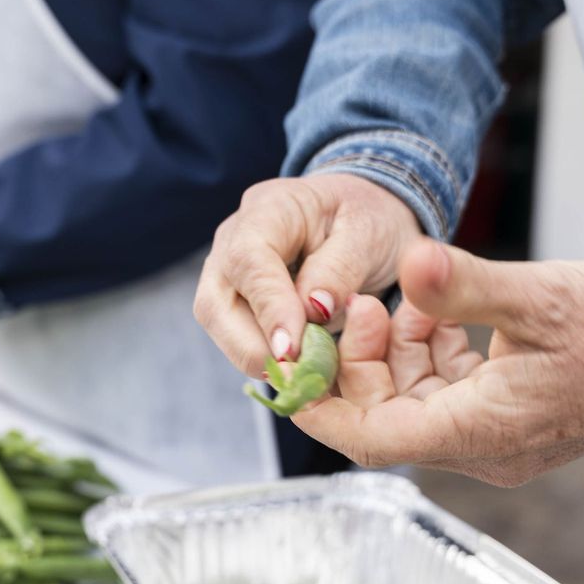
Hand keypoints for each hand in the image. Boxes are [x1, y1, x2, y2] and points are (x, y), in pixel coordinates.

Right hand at [195, 174, 422, 377]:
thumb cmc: (366, 221)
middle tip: (296, 375)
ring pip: (219, 326)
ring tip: (303, 374)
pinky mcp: (234, 300)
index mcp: (269, 208)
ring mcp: (226, 270)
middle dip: (252, 346)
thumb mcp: (368, 235)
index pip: (249, 260)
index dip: (268, 308)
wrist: (360, 221)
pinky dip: (264, 358)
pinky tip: (298, 369)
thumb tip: (313, 310)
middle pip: (215, 302)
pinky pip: (236, 336)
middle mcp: (233, 238)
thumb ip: (339, 269)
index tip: (292, 350)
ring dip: (257, 357)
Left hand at [292, 239, 583, 486]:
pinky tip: (436, 311)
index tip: (290, 366)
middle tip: (360, 308)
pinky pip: (446, 392)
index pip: (371, 437)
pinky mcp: (510, 414)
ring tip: (401, 302)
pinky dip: (428, 353)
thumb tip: (412, 258)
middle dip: (358, 364)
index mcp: (479, 433)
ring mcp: (497, 435)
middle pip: (385, 418)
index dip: (321, 404)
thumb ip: (463, 285)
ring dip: (393, 355)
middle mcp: (482, 447)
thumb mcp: (536, 296)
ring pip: (413, 402)